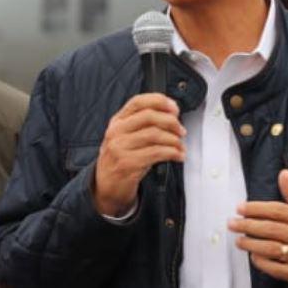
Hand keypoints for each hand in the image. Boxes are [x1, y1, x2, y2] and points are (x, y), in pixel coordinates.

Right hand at [92, 94, 184, 217]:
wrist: (106, 186)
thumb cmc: (121, 160)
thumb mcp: (125, 137)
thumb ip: (142, 125)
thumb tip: (171, 115)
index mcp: (117, 121)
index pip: (138, 101)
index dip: (159, 101)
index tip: (175, 109)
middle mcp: (117, 131)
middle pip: (149, 116)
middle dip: (171, 122)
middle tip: (181, 131)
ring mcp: (120, 147)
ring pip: (155, 134)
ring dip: (174, 140)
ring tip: (180, 146)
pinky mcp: (128, 163)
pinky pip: (157, 153)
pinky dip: (173, 153)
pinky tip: (178, 156)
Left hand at [230, 171, 287, 287]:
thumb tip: (283, 173)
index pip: (278, 210)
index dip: (256, 208)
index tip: (240, 208)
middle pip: (271, 229)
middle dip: (248, 225)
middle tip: (232, 223)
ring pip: (271, 248)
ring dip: (251, 244)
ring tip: (238, 241)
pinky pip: (277, 268)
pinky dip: (262, 262)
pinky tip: (253, 256)